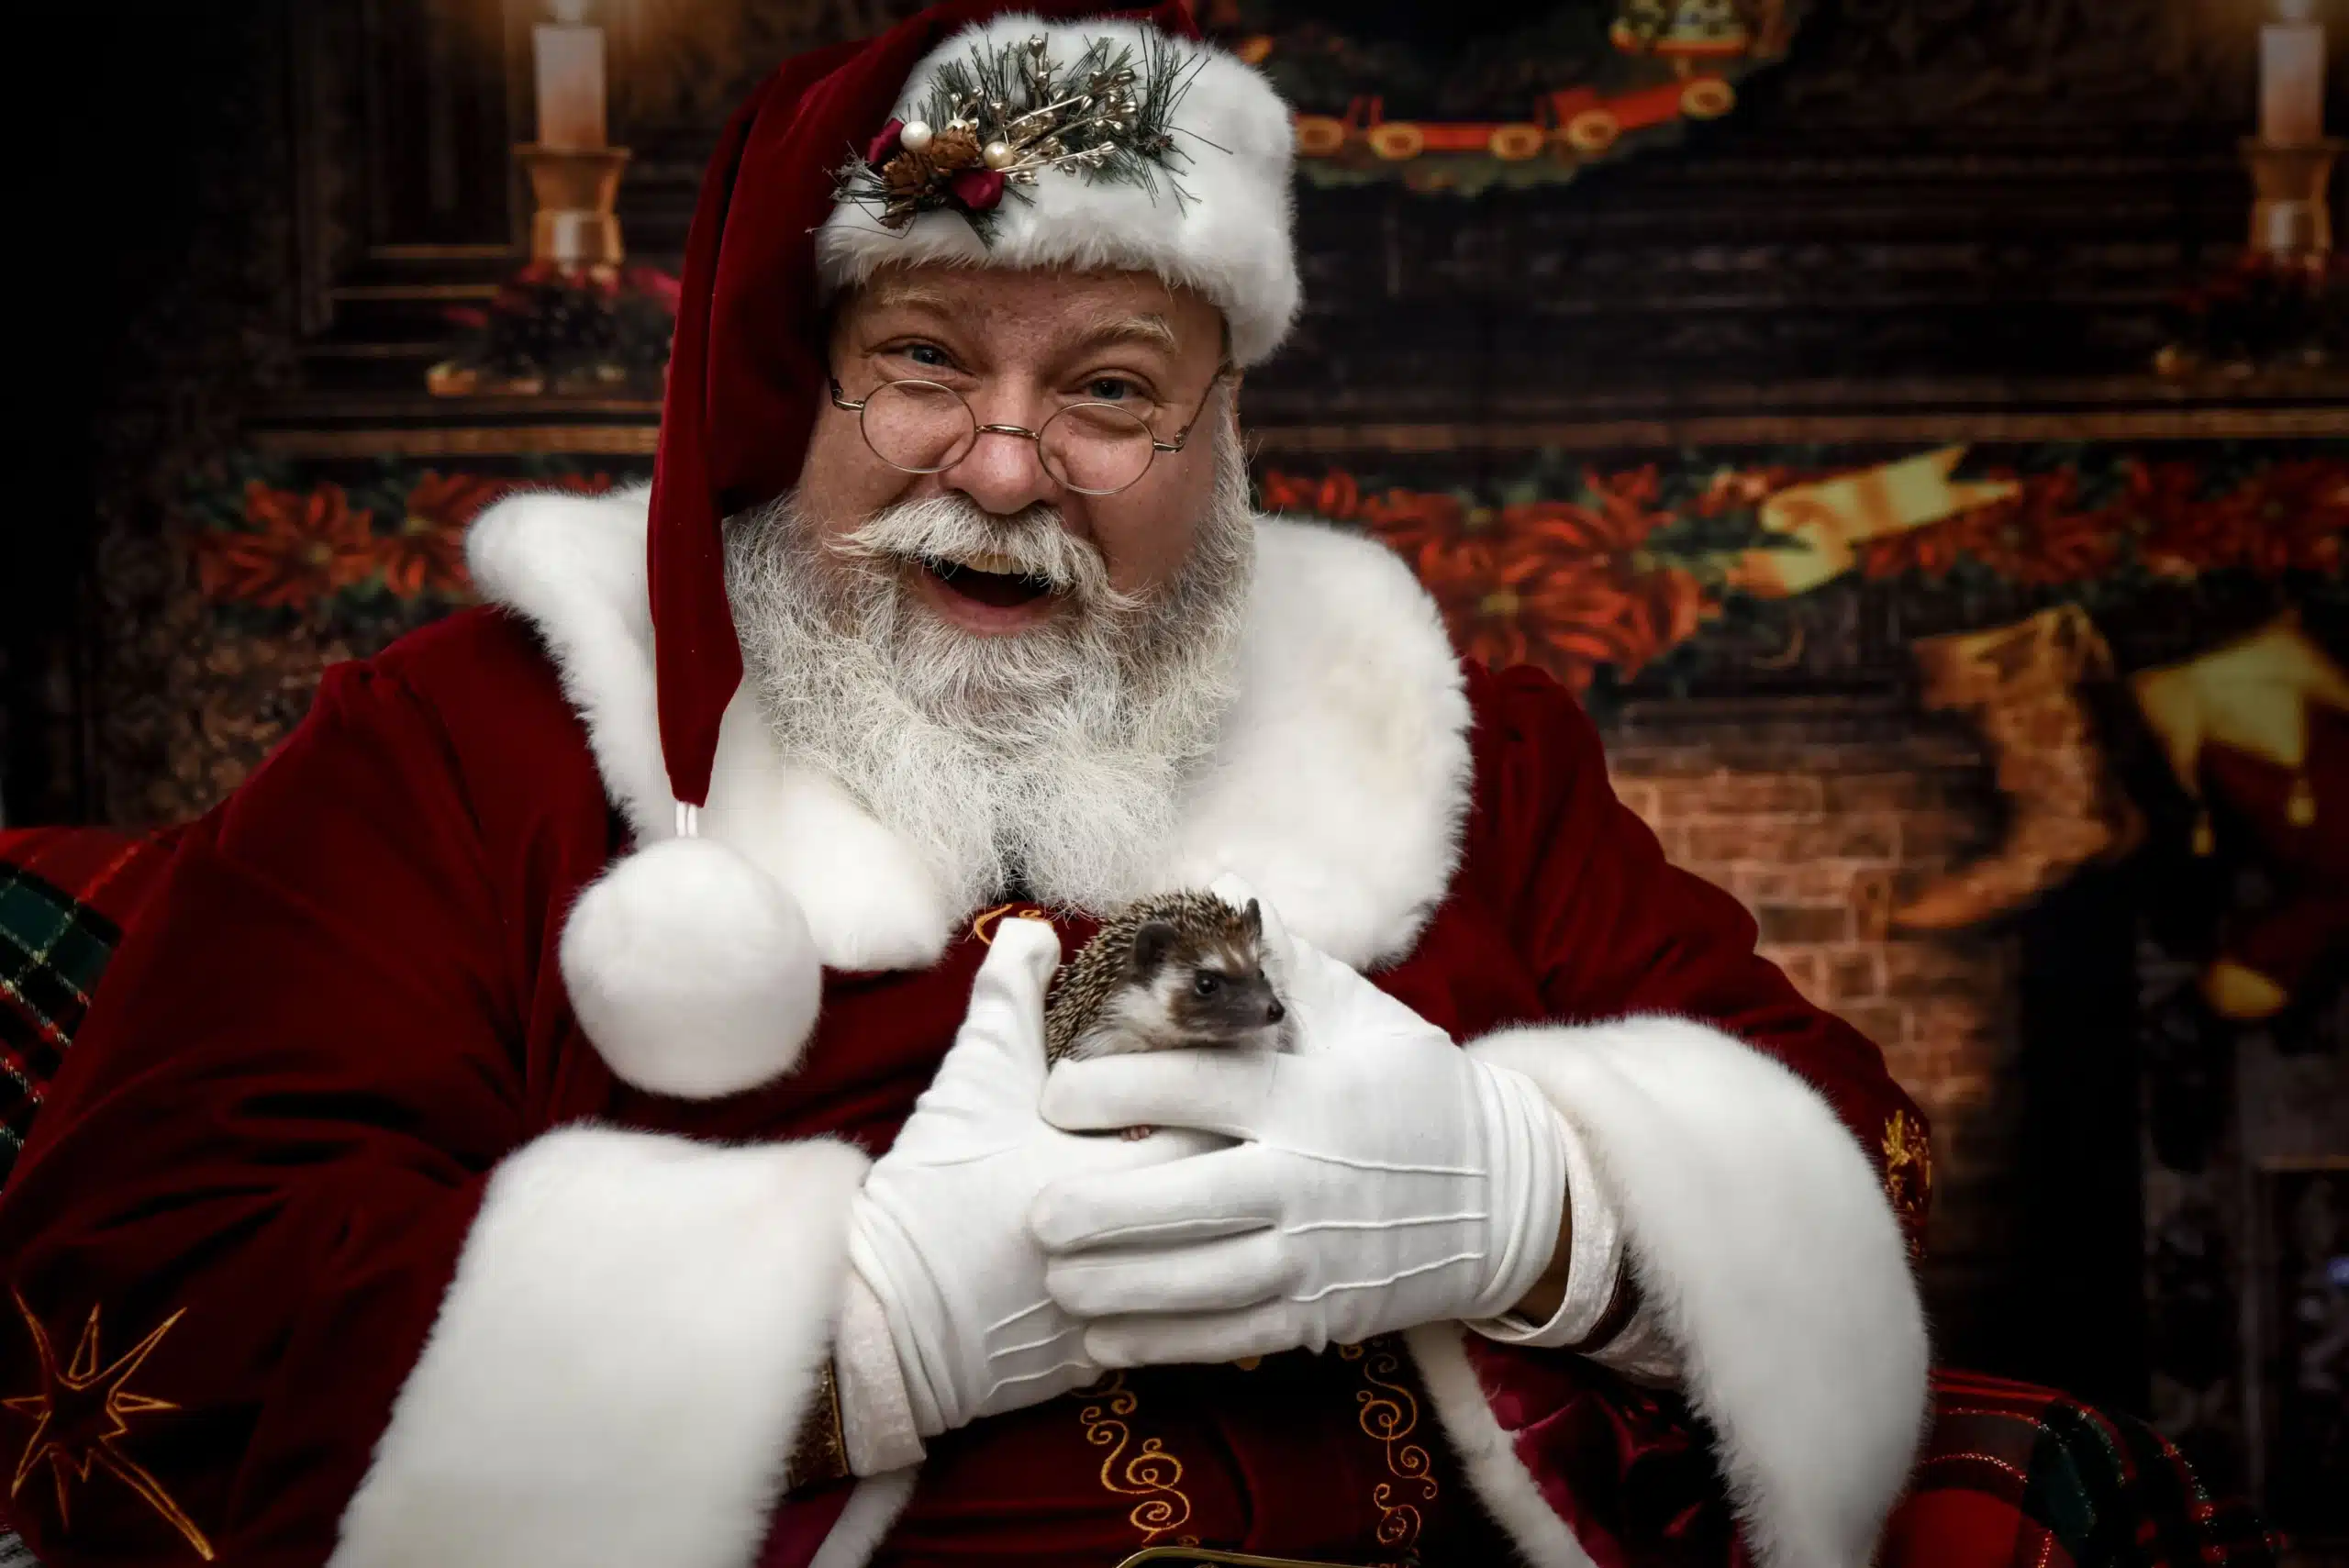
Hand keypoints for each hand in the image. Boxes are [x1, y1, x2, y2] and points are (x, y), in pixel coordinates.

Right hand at [847, 919, 1211, 1434]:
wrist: (879, 1323)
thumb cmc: (930, 1194)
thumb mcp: (971, 1083)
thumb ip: (1009, 997)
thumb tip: (1034, 929)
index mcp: (1112, 1173)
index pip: (1215, 1121)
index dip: (1233, 1089)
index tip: (1240, 1061)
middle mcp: (1137, 1247)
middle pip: (1228, 1193)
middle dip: (1240, 1156)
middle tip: (1248, 1120)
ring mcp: (1129, 1309)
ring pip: (1213, 1263)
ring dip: (1224, 1226)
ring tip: (1236, 1186)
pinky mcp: (1109, 1360)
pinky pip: (1178, 1323)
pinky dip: (1189, 1288)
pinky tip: (1195, 1258)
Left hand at [1030, 892, 1567, 1367]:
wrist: (1502, 1199)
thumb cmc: (1416, 1091)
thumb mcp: (1365, 1015)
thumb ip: (1283, 959)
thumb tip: (1217, 882)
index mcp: (1313, 1095)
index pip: (1203, 1088)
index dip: (1122, 1089)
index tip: (1052, 1093)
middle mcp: (1311, 1178)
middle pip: (1194, 1199)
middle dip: (1108, 1211)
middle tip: (1031, 1214)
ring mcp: (1317, 1255)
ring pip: (1206, 1280)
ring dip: (1124, 1286)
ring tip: (1053, 1278)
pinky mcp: (1320, 1314)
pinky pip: (1232, 1335)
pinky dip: (1167, 1343)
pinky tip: (1103, 1340)